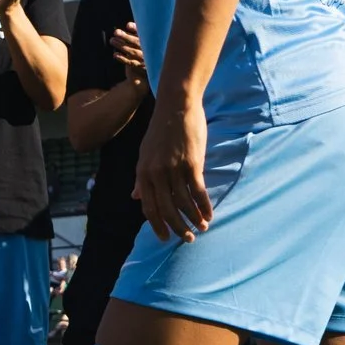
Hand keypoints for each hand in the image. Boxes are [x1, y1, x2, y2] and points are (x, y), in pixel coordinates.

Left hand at [109, 22, 146, 80]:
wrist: (152, 63)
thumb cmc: (145, 45)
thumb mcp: (144, 37)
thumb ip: (138, 31)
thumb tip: (129, 25)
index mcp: (151, 40)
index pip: (144, 33)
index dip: (136, 29)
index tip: (128, 25)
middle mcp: (148, 49)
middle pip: (136, 42)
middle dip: (125, 36)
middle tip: (116, 32)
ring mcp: (145, 58)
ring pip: (132, 51)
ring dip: (121, 46)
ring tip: (112, 40)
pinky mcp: (141, 65)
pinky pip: (131, 63)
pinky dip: (122, 59)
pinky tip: (115, 54)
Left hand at [135, 97, 211, 242]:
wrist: (176, 106)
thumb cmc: (161, 131)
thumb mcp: (145, 154)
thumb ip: (142, 178)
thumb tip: (135, 197)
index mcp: (143, 172)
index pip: (148, 207)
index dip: (157, 225)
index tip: (165, 238)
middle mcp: (155, 173)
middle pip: (166, 209)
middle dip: (178, 228)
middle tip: (188, 239)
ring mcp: (173, 169)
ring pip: (183, 203)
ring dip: (194, 219)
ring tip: (203, 228)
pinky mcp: (191, 163)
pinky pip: (198, 191)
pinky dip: (204, 206)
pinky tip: (209, 215)